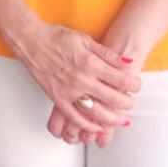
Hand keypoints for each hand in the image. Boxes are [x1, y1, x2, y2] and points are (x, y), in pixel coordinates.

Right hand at [16, 23, 138, 139]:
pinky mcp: (58, 99)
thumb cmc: (56, 37)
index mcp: (90, 63)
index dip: (134, 84)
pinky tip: (97, 128)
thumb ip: (107, 54)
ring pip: (97, 113)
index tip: (136, 84)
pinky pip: (74, 117)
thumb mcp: (85, 40)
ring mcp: (69, 91)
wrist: (31, 41)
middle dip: (127, 102)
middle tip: (130, 101)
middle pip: (113, 98)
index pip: (121, 79)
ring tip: (121, 120)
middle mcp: (81, 79)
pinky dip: (87, 126)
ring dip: (113, 119)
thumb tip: (127, 62)